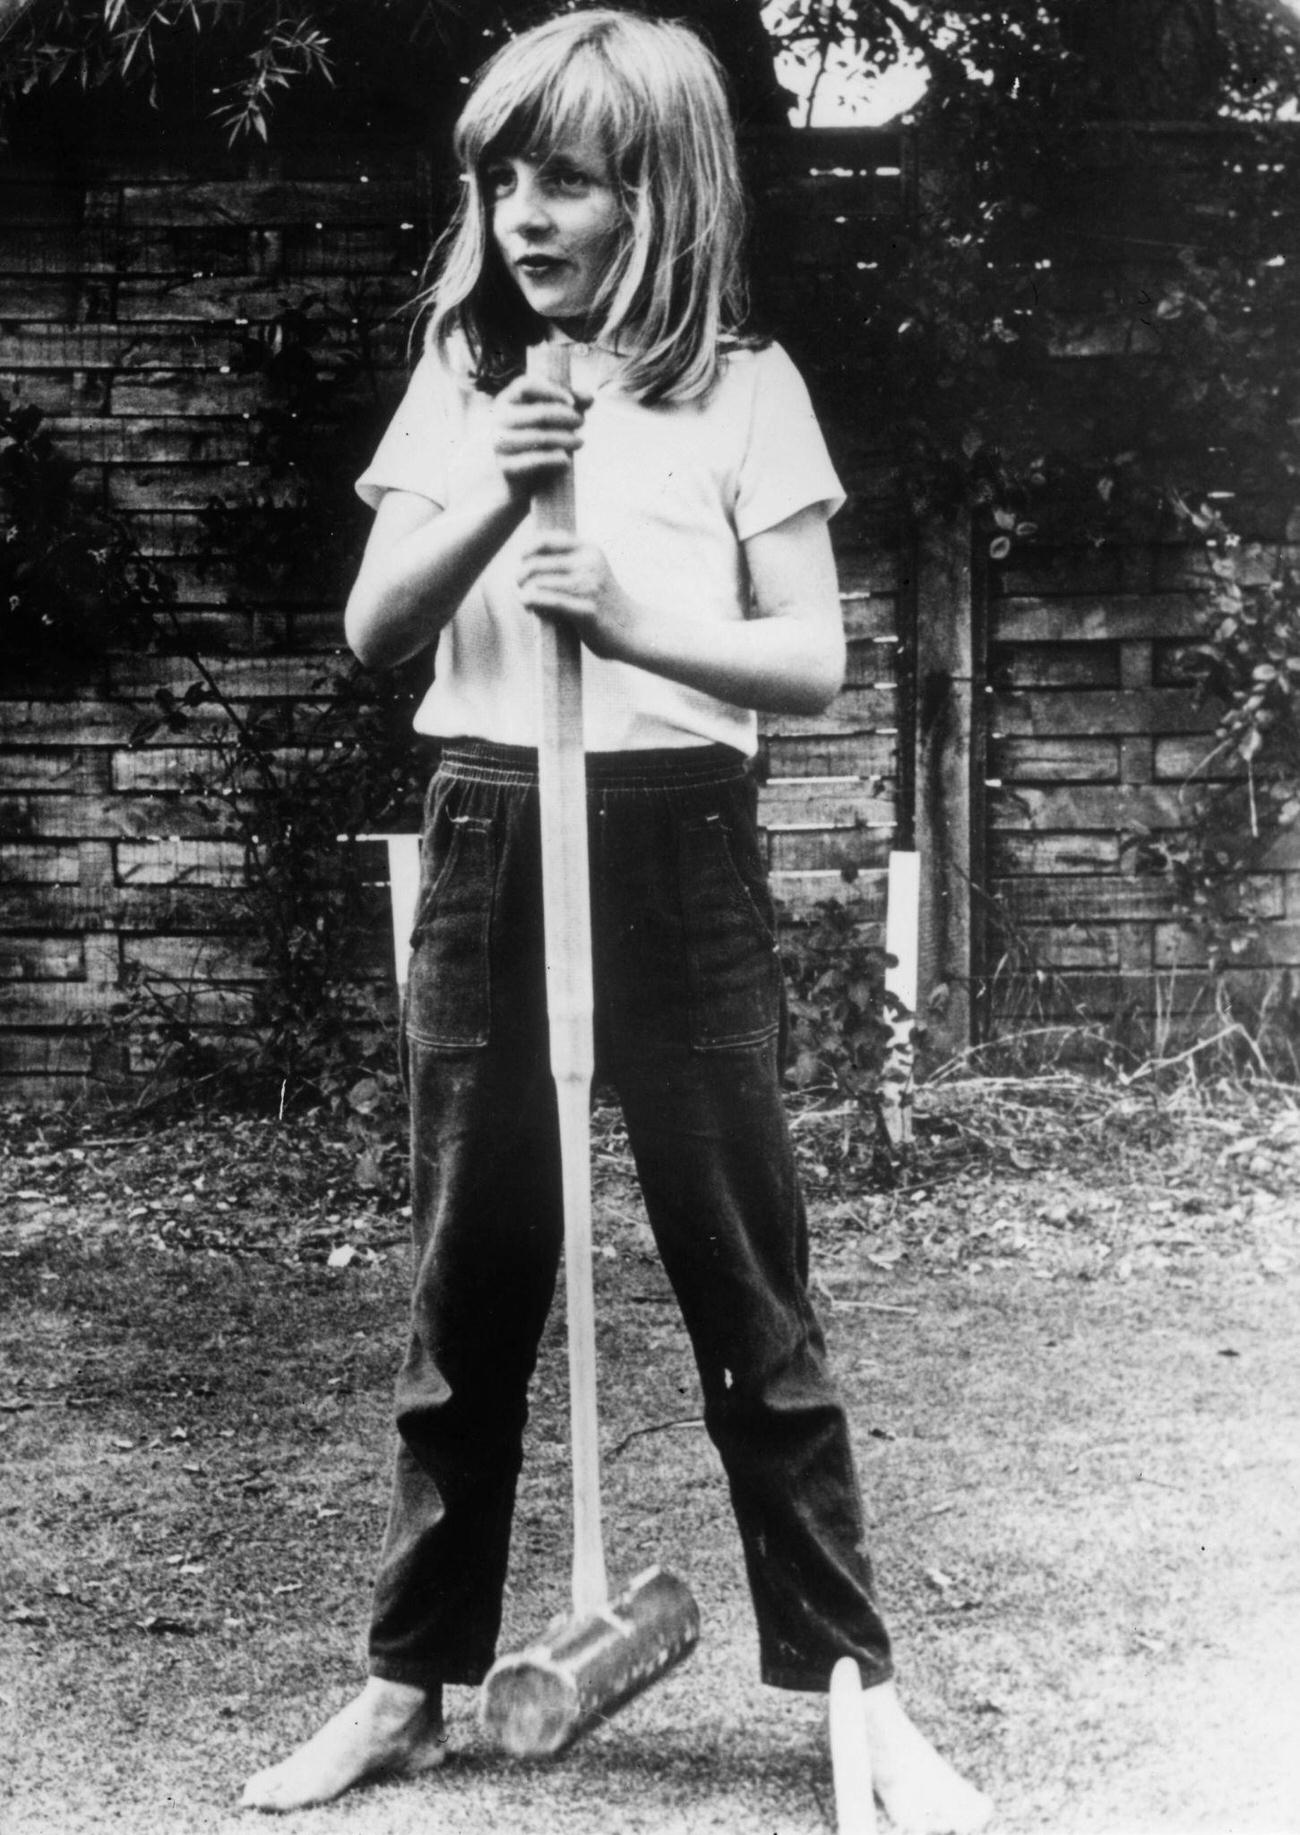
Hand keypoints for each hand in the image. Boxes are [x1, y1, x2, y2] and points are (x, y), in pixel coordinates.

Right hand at [491, 375, 589, 503]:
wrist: (506, 483)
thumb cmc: (529, 445)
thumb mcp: (546, 422)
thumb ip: (567, 406)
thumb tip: (590, 398)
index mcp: (506, 401)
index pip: (526, 385)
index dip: (552, 390)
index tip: (573, 402)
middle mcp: (498, 419)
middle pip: (539, 412)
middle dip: (566, 417)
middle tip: (581, 422)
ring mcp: (499, 443)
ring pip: (539, 437)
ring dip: (565, 439)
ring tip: (580, 442)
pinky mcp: (504, 466)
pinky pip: (534, 461)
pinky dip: (554, 460)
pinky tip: (566, 461)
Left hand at [517, 532, 642, 662]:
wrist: (634, 630)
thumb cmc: (605, 604)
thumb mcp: (591, 572)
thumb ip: (567, 563)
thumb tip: (526, 559)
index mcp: (589, 550)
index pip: (546, 540)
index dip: (526, 551)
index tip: (522, 564)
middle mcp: (589, 564)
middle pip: (535, 565)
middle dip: (521, 577)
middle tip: (521, 588)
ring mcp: (588, 586)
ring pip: (537, 584)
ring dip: (525, 594)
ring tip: (526, 602)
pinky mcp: (585, 610)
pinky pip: (547, 602)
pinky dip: (532, 604)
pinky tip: (529, 608)